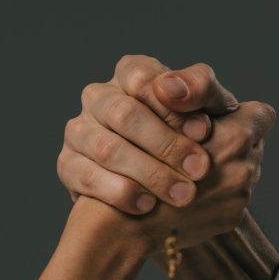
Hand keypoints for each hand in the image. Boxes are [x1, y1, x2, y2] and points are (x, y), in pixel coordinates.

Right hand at [58, 55, 246, 214]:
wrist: (172, 188)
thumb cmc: (194, 139)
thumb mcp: (210, 109)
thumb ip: (200, 88)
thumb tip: (171, 88)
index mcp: (131, 75)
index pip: (142, 78)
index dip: (172, 105)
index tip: (204, 131)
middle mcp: (99, 97)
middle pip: (124, 114)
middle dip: (166, 144)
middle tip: (199, 170)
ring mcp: (79, 131)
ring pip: (106, 148)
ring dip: (148, 173)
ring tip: (182, 194)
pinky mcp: (68, 165)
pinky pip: (87, 177)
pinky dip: (120, 192)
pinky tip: (148, 205)